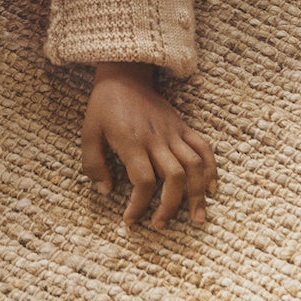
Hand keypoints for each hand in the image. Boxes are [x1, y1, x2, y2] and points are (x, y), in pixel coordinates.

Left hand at [81, 62, 217, 228]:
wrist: (124, 75)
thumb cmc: (104, 107)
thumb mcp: (88, 134)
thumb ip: (93, 165)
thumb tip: (106, 191)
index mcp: (132, 142)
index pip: (144, 181)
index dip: (139, 206)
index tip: (130, 221)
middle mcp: (157, 139)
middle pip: (174, 177)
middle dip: (171, 207)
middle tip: (160, 225)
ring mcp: (173, 132)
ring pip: (194, 165)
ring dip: (198, 193)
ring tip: (198, 218)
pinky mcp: (183, 126)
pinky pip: (203, 147)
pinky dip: (211, 168)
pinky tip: (211, 188)